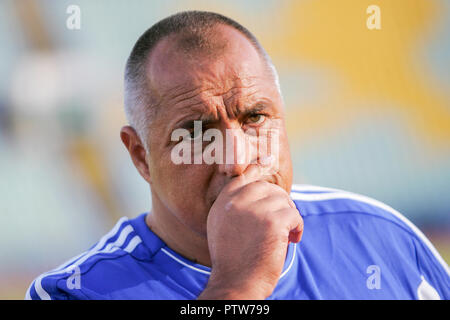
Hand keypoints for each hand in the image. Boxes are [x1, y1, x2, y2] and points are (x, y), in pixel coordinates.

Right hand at [198, 161, 302, 299]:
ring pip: (283, 200)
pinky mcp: (271, 221)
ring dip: (289, 217)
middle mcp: (235, 201)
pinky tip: (292, 240)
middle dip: (280, 203)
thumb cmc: (233, 260)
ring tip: (286, 235)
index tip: (268, 160)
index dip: (258, 168)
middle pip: (268, 187)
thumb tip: (258, 186)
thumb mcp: (223, 227)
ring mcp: (253, 209)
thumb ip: (235, 206)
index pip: (243, 176)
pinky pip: (294, 215)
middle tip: (283, 222)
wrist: (236, 284)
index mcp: (223, 202)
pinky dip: (297, 227)